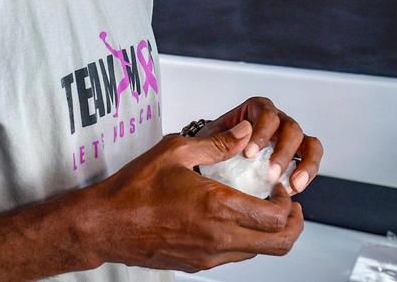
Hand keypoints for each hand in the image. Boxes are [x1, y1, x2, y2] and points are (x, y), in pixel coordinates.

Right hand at [87, 120, 303, 272]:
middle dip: (292, 225)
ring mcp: (208, 256)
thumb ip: (217, 142)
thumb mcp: (176, 151)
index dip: (288, 204)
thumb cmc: (134, 188)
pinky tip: (229, 218)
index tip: (279, 187)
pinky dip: (243, 240)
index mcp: (217, 207)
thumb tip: (246, 131)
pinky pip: (234, 257)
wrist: (104, 224)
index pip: (277, 218)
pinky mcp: (197, 265)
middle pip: (279, 245)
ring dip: (267, 233)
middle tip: (287, 206)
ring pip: (257, 253)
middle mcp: (218, 238)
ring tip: (257, 208)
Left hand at [197, 97, 323, 193]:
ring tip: (292, 186)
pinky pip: (311, 160)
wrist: (213, 160)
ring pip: (309, 144)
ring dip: (303, 165)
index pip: (266, 114)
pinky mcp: (299, 156)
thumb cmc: (213, 147)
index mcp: (256, 110)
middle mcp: (278, 120)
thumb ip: (221, 137)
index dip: (261, 133)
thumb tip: (243, 133)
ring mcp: (290, 138)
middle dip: (283, 153)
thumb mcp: (209, 140)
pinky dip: (306, 174)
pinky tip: (294, 189)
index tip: (249, 154)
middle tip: (270, 175)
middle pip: (291, 128)